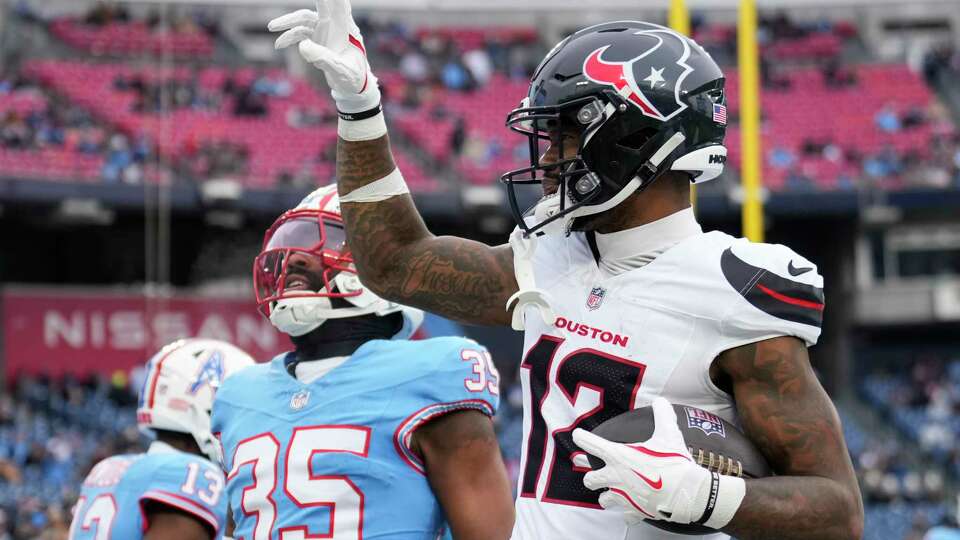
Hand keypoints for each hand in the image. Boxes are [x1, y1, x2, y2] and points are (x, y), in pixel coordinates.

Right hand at [268, 0, 377, 111]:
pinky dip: (289, 38)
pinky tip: (278, 44)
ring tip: (271, 27)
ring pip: (303, 20)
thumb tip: (302, 45)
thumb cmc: (352, 78)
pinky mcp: (316, 40)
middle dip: (306, 5)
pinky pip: (300, 33)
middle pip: (317, 7)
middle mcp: (333, 26)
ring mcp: (323, 32)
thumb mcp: (340, 71)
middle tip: (285, 13)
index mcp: (343, 28)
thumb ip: (324, 58)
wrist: (352, 88)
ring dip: (287, 23)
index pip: (337, 4)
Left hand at [572, 398, 713, 525]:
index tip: (577, 436)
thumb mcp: (669, 434)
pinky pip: (626, 515)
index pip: (592, 444)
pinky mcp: (634, 510)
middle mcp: (615, 477)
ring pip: (603, 500)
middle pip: (590, 479)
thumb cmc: (674, 462)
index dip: (582, 438)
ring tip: (609, 492)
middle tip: (590, 471)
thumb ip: (663, 415)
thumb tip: (661, 401)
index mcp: (619, 456)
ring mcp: (623, 496)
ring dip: (605, 496)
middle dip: (590, 475)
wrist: (686, 493)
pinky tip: (631, 509)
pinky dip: (628, 512)